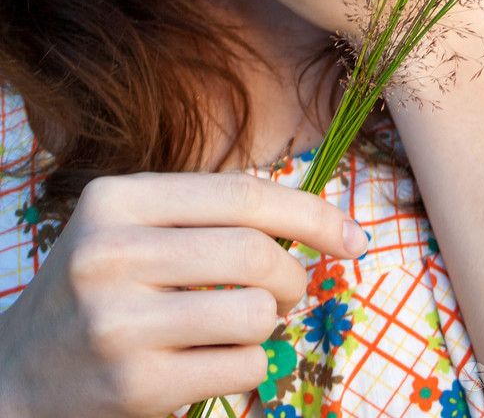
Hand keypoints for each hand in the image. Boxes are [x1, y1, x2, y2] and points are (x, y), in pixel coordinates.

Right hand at [0, 171, 367, 417]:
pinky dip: (251, 366)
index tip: (353, 235)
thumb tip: (312, 219)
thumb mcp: (129, 228)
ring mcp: (118, 322)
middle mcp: (110, 253)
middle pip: (253, 252)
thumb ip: (205, 213)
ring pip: (254, 314)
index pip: (241, 194)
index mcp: (116, 199)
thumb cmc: (95, 290)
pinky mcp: (133, 385)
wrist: (16, 376)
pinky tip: (216, 362)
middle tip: (293, 289)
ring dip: (269, 323)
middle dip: (294, 274)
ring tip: (241, 325)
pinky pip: (242, 368)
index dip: (311, 212)